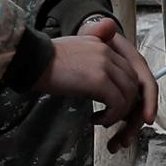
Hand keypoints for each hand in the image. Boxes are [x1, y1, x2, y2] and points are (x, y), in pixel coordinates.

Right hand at [23, 15, 158, 152]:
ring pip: (128, 94)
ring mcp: (105, 66)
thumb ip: (92, 53)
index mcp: (102, 45)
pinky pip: (118, 103)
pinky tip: (97, 120)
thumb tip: (103, 58)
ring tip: (105, 120)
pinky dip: (112, 116)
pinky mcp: (100, 81)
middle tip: (112, 114)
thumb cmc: (46, 61)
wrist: (33, 61)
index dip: (124, 88)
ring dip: (119, 112)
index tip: (114, 102)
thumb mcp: (74, 49)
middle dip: (126, 102)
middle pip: (131, 81)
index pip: (126, 68)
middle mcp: (107, 52)